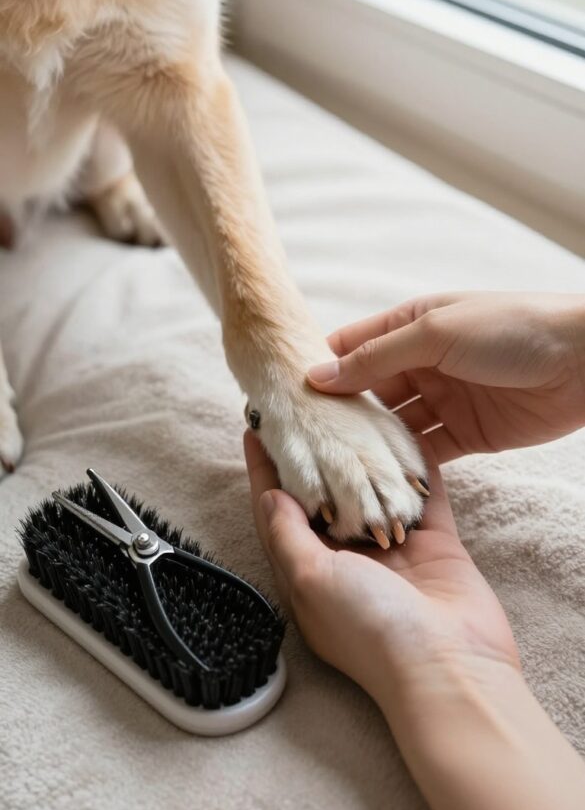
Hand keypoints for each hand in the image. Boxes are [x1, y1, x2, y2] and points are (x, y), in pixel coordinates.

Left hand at [244, 430, 519, 706]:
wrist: (450, 668)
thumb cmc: (371, 631)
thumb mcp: (312, 581)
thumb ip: (287, 536)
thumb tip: (268, 495)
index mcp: (311, 574)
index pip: (279, 513)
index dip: (265, 471)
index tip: (255, 428)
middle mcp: (349, 561)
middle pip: (326, 496)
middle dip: (315, 453)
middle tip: (305, 409)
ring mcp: (394, 550)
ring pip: (374, 489)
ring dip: (364, 454)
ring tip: (352, 410)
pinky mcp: (434, 544)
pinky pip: (423, 494)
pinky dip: (417, 465)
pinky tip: (407, 431)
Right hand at [306, 292, 584, 460]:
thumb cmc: (511, 328)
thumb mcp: (435, 333)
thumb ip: (376, 358)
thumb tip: (316, 376)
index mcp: (411, 326)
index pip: (352, 348)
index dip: (320, 371)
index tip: (284, 398)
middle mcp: (422, 363)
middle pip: (368, 394)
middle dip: (340, 418)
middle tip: (304, 445)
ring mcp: (444, 400)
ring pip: (393, 429)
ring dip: (370, 447)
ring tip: (335, 471)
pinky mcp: (467, 434)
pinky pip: (426, 454)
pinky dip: (406, 468)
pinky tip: (380, 483)